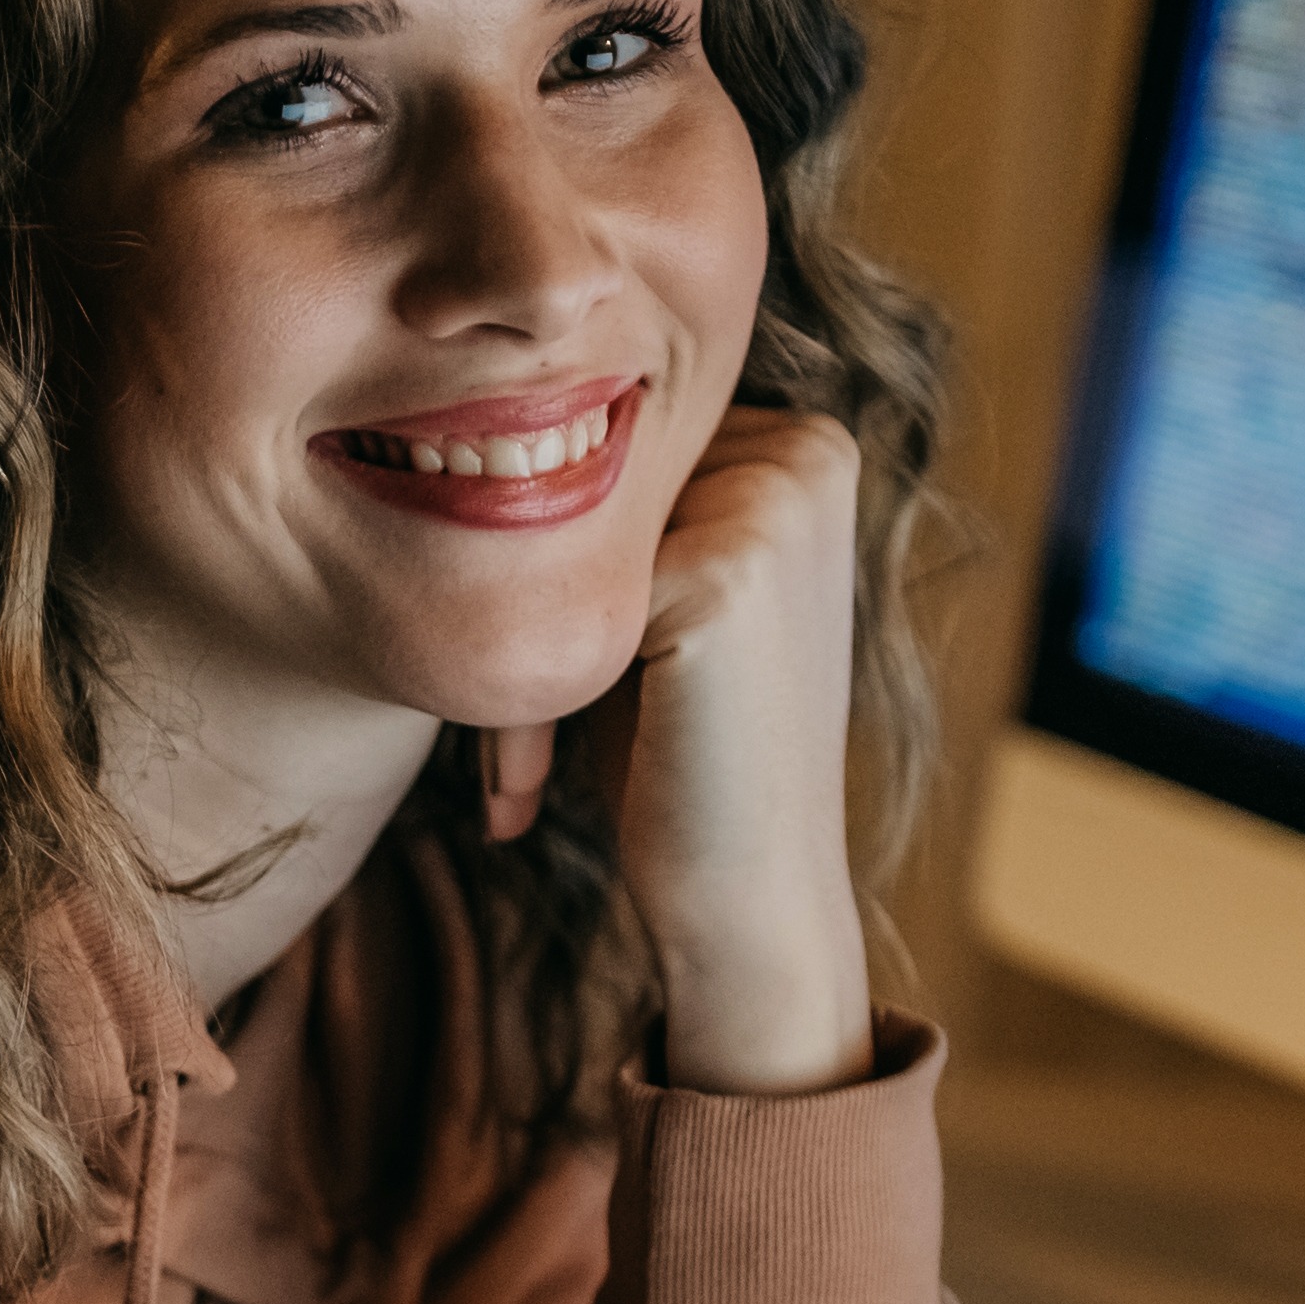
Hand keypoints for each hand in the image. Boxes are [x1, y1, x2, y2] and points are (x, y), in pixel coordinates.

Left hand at [568, 406, 873, 1096]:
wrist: (749, 892)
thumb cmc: (687, 749)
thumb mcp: (669, 594)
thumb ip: (630, 501)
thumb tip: (492, 411)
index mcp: (812, 442)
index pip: (623, 441)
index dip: (567, 548)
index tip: (534, 655)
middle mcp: (808, 452)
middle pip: (595, 474)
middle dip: (535, 589)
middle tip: (507, 738)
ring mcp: (772, 506)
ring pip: (569, 528)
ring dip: (520, 632)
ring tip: (514, 760)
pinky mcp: (723, 571)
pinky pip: (561, 588)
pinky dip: (524, 677)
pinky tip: (526, 775)